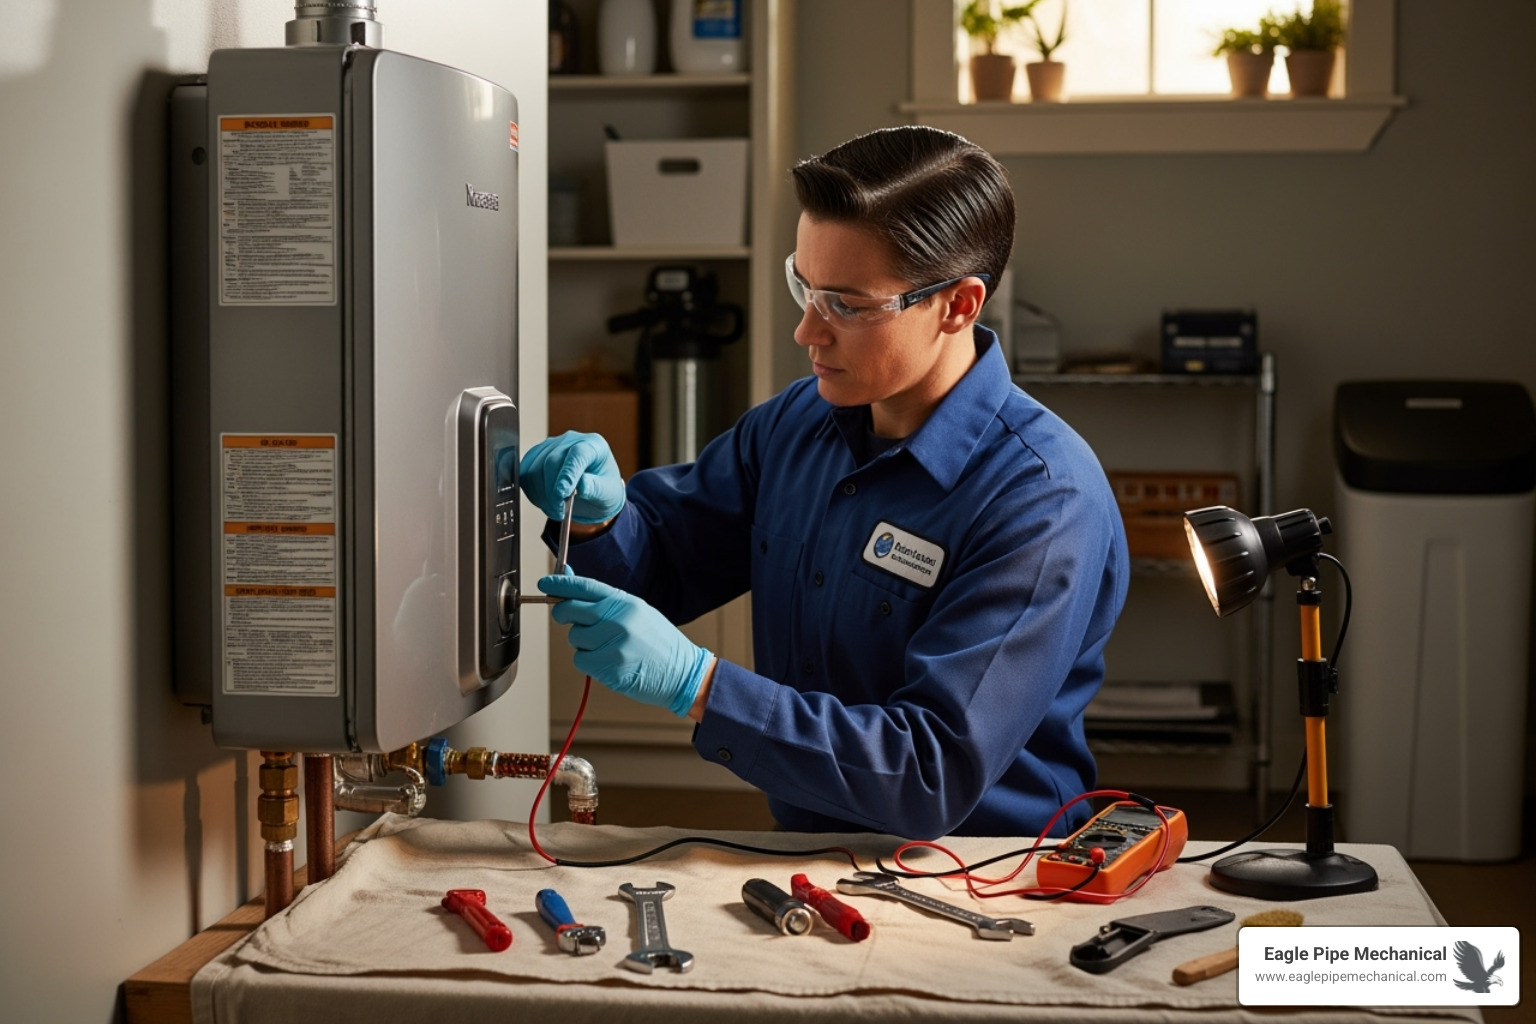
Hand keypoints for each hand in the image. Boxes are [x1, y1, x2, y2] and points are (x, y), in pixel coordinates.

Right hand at [519, 431, 625, 523]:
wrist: (594, 491)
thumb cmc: (604, 489)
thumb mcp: (608, 492)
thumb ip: (595, 487)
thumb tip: (581, 484)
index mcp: (594, 444)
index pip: (577, 454)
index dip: (567, 474)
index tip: (562, 494)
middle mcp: (572, 440)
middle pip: (552, 461)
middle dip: (552, 491)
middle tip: (559, 511)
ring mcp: (552, 446)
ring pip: (535, 468)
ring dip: (541, 494)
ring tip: (555, 509)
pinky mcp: (537, 456)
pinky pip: (526, 473)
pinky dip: (532, 491)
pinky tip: (545, 502)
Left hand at [541, 574, 711, 717]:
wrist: (683, 673)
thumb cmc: (659, 643)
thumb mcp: (638, 613)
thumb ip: (606, 602)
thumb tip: (571, 588)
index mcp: (625, 602)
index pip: (584, 587)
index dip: (560, 584)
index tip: (545, 584)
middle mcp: (618, 619)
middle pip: (570, 610)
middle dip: (563, 614)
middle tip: (570, 619)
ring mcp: (613, 643)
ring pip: (574, 638)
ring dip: (584, 643)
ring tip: (608, 647)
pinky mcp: (608, 666)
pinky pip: (580, 660)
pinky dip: (589, 662)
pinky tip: (609, 662)